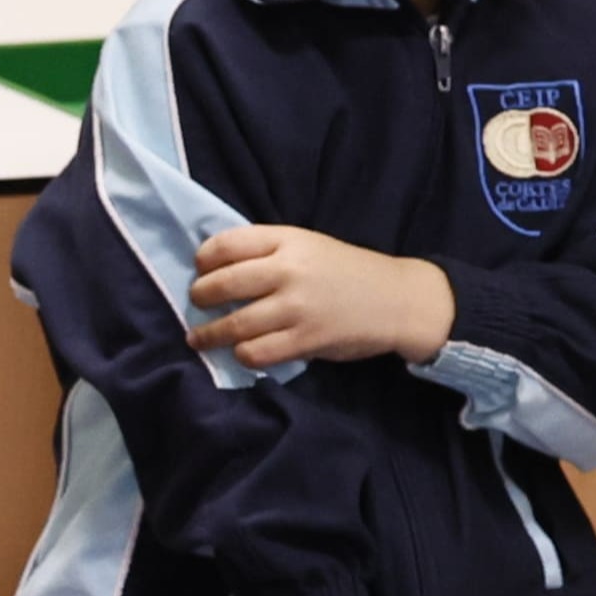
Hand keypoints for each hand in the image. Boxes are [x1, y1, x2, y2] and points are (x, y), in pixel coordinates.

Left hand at [188, 227, 454, 368]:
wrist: (398, 299)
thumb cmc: (346, 271)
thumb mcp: (308, 246)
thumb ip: (268, 252)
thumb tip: (216, 268)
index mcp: (286, 241)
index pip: (225, 244)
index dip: (204, 260)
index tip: (200, 270)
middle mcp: (288, 270)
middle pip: (221, 284)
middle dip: (200, 297)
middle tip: (197, 303)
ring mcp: (296, 307)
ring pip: (233, 325)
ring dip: (208, 334)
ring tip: (200, 338)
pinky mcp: (306, 339)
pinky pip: (256, 352)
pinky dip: (242, 355)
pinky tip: (242, 352)